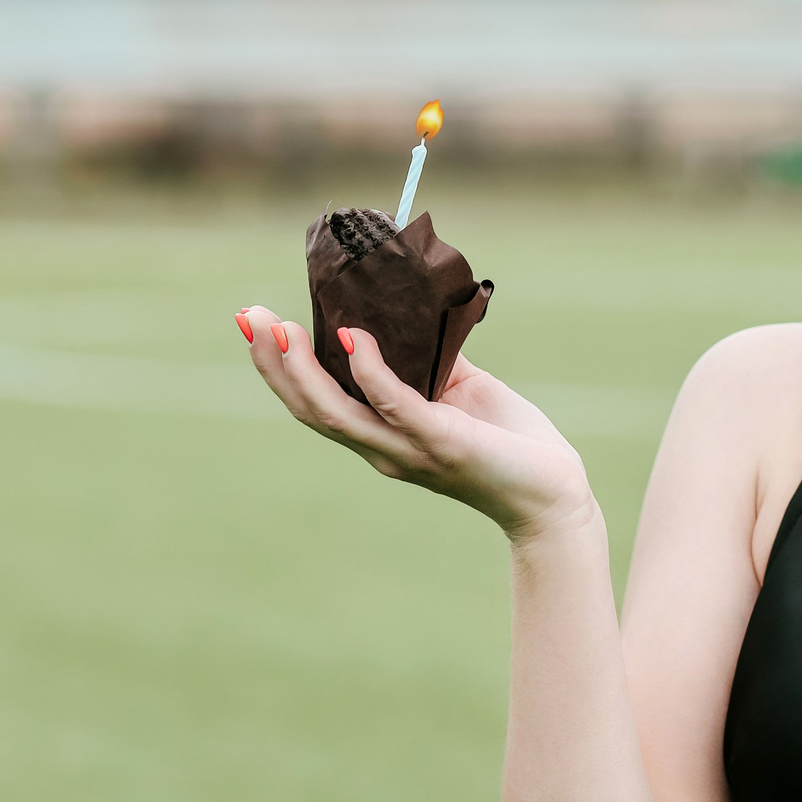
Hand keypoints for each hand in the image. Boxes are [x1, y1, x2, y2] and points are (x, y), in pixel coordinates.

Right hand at [236, 307, 593, 542]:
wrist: (554, 492)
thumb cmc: (508, 441)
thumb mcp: (460, 389)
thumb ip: (429, 357)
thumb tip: (413, 309)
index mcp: (382, 435)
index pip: (315, 402)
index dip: (279, 367)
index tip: (253, 322)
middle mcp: (384, 448)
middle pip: (310, 408)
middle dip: (274, 363)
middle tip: (248, 316)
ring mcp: (409, 449)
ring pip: (337, 413)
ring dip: (302, 370)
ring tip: (280, 327)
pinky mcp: (443, 443)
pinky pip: (397, 406)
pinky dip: (371, 371)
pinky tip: (355, 337)